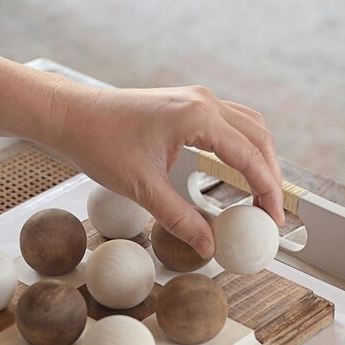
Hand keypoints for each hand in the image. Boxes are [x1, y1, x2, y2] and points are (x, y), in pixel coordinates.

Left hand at [42, 80, 283, 258]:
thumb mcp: (142, 189)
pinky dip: (241, 147)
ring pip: (248, 126)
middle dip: (271, 175)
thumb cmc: (100, 144)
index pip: (250, 156)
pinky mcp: (185, 103)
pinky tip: (236, 171)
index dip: (267, 191)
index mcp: (198, 116)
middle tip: (272, 212)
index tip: (274, 220)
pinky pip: (228, 123)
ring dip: (259, 158)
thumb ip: (180, 219)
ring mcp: (195, 98)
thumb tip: (209, 246)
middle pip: (259, 137)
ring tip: (260, 195)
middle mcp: (203, 101)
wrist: (71, 116)